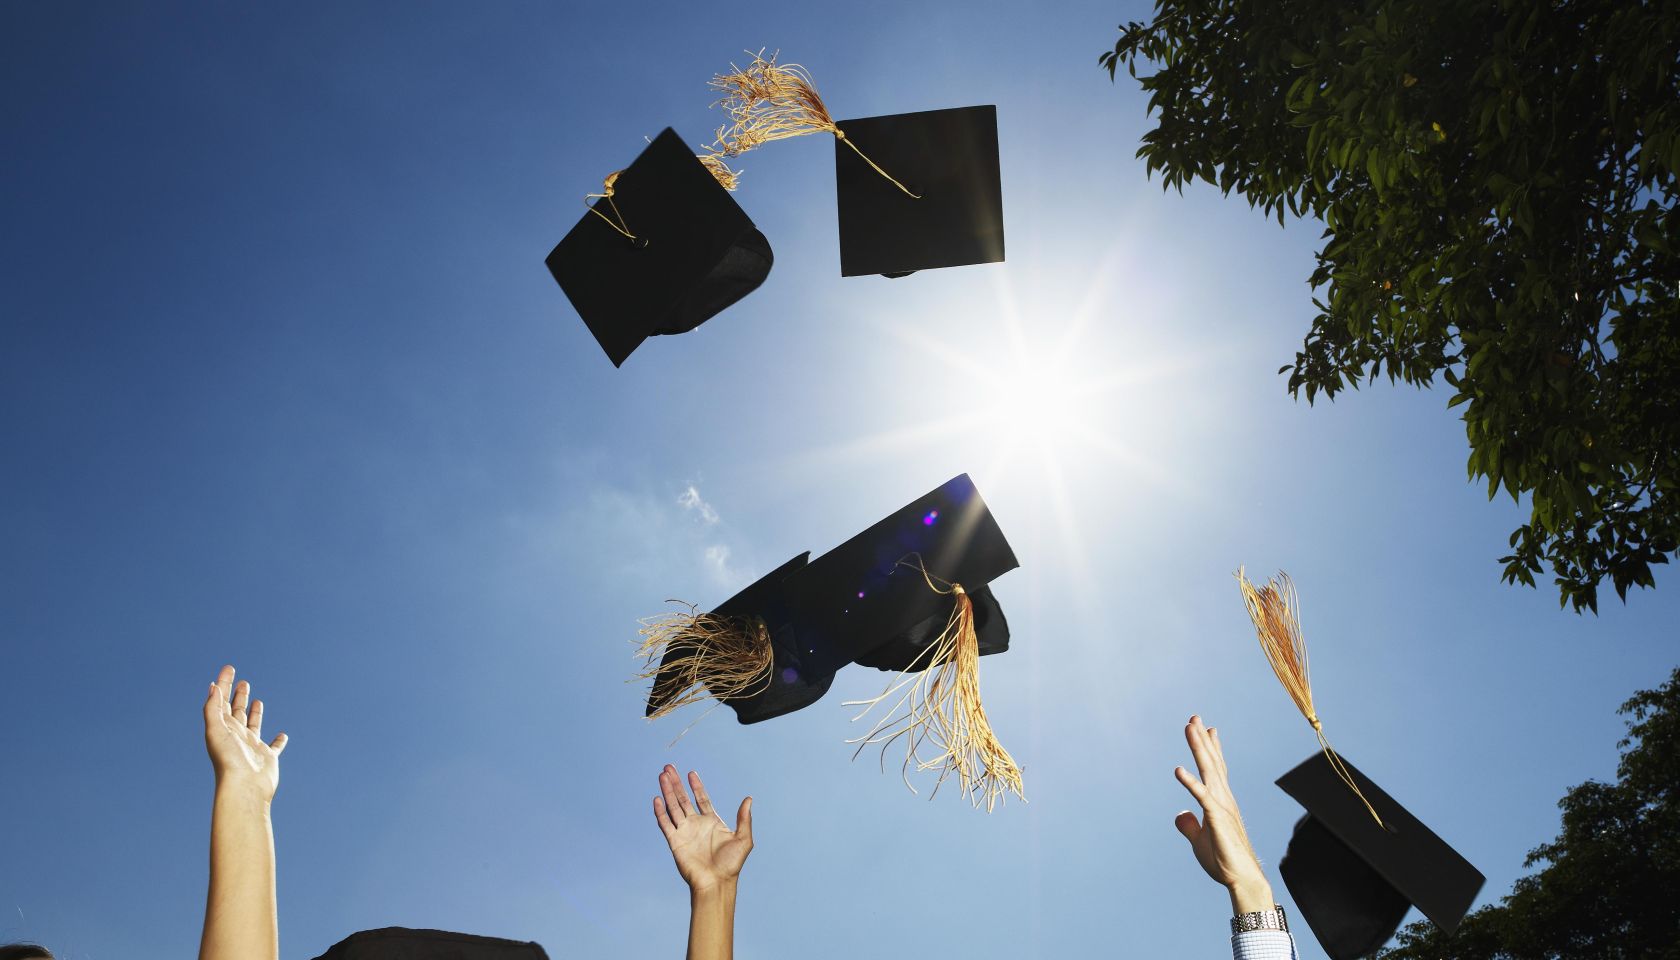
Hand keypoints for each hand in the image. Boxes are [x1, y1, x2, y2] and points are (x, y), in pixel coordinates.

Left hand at [203, 665, 287, 799]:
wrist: (244, 787)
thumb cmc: (229, 760)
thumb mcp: (216, 730)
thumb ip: (213, 709)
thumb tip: (213, 687)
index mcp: (223, 728)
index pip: (222, 702)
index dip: (224, 684)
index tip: (229, 668)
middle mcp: (236, 736)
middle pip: (236, 711)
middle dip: (238, 695)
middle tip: (242, 681)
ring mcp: (252, 746)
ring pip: (253, 725)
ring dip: (254, 712)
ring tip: (256, 700)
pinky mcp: (268, 757)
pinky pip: (274, 746)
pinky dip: (278, 740)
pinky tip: (282, 735)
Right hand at [653, 764, 752, 892]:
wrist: (716, 883)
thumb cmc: (731, 864)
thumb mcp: (743, 839)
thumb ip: (744, 819)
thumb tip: (749, 799)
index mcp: (711, 822)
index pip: (701, 799)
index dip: (696, 786)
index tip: (691, 773)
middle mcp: (696, 824)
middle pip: (683, 799)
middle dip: (676, 783)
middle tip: (669, 767)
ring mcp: (684, 832)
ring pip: (673, 807)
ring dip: (667, 791)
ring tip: (662, 776)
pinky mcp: (675, 842)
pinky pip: (665, 823)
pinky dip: (660, 811)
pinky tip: (657, 798)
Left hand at [1173, 715, 1273, 914]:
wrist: (1242, 879)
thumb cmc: (1224, 861)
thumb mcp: (1200, 840)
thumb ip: (1190, 825)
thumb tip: (1180, 815)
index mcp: (1220, 802)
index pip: (1215, 769)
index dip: (1211, 748)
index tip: (1208, 729)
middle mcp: (1223, 799)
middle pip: (1211, 762)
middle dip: (1202, 739)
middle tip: (1194, 717)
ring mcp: (1221, 806)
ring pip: (1208, 770)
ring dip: (1198, 748)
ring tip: (1190, 727)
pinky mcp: (1217, 818)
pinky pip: (1201, 796)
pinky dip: (1190, 782)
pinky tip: (1178, 769)